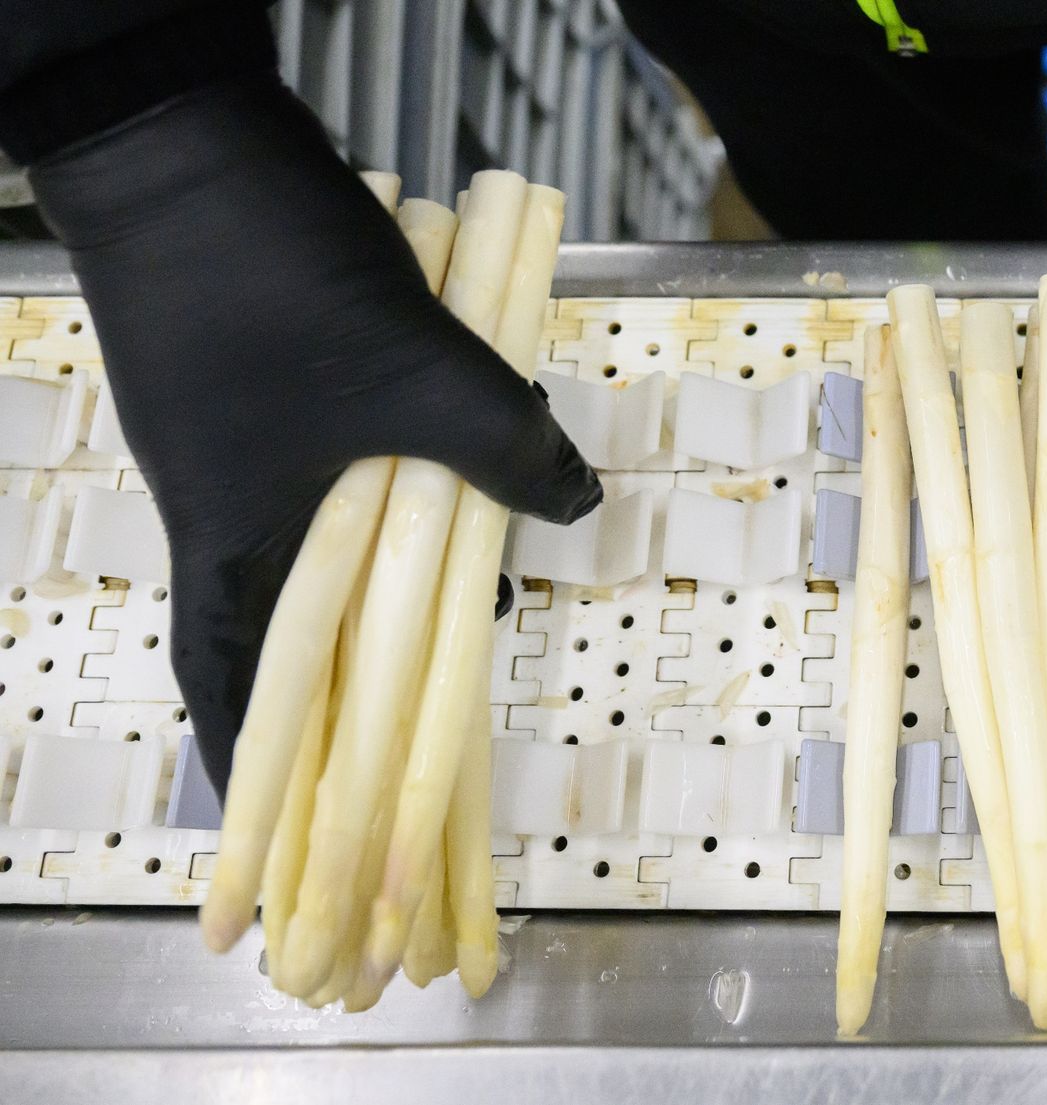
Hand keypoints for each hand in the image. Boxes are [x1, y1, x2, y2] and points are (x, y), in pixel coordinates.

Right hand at [29, 75, 601, 788]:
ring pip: (319, 564)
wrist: (185, 141)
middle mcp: (228, 514)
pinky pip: (333, 492)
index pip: (242, 695)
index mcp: (235, 542)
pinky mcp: (265, 401)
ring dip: (387, 597)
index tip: (292, 846)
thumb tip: (569, 500)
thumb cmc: (271, 273)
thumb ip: (503, 446)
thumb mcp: (414, 371)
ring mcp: (243, 457)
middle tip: (420, 743)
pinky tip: (447, 501)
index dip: (269, 778)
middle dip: (353, 701)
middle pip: (288, 644)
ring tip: (468, 620)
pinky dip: (390, 513)